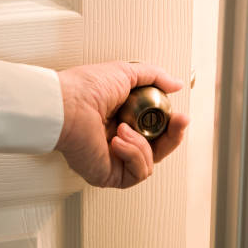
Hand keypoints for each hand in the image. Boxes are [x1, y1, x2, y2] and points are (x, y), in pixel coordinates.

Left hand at [55, 61, 189, 187]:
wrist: (67, 105)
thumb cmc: (85, 88)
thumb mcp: (126, 73)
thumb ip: (154, 77)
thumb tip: (176, 84)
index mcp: (121, 119)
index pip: (155, 131)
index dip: (171, 126)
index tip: (180, 116)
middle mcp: (117, 141)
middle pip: (158, 150)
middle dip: (172, 137)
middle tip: (178, 121)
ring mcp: (113, 159)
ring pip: (150, 163)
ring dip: (142, 143)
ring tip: (123, 127)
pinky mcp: (108, 174)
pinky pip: (137, 173)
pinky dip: (134, 155)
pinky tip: (118, 141)